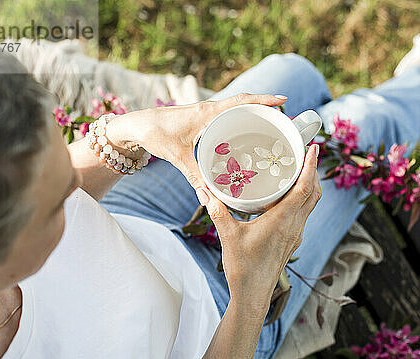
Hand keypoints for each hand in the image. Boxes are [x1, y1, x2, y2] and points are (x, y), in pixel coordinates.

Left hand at [105, 93, 287, 188]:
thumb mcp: (178, 157)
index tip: (283, 101)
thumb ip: (195, 177)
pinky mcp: (199, 120)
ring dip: (251, 114)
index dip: (264, 100)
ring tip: (268, 127)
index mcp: (208, 112)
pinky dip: (236, 121)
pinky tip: (241, 136)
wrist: (135, 126)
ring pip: (234, 109)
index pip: (242, 100)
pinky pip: (224, 117)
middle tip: (282, 120)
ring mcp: (205, 114)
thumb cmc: (155, 133)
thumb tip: (210, 198)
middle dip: (264, 107)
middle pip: (243, 103)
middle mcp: (209, 109)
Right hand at [196, 144, 321, 313]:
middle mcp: (294, 225)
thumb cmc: (243, 268)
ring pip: (311, 203)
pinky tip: (288, 194)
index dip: (311, 166)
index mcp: (283, 221)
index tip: (313, 147)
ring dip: (310, 184)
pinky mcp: (292, 239)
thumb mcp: (227, 235)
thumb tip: (204, 190)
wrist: (253, 294)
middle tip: (305, 151)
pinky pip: (303, 212)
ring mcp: (296, 233)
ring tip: (299, 168)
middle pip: (314, 193)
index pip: (305, 188)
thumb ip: (217, 210)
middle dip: (313, 170)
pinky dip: (302, 197)